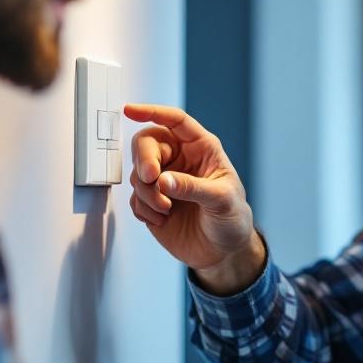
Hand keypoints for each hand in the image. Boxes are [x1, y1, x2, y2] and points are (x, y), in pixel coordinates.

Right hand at [123, 103, 262, 292]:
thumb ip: (192, 188)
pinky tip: (162, 218)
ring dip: (147, 193)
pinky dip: (144, 209)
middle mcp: (179, 160)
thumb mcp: (221, 200)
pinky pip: (135, 198)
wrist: (223, 252)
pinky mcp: (152, 202)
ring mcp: (164, 181)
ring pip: (138, 174)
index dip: (152, 112)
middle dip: (145, 161)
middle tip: (152, 179)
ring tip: (167, 209)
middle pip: (147, 143)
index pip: (175, 121)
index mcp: (201, 148)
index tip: (130, 111)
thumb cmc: (232, 219)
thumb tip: (163, 180)